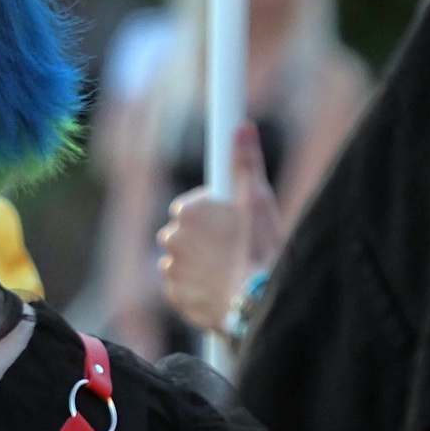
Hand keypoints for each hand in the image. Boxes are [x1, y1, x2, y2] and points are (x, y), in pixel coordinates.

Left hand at [156, 123, 283, 335]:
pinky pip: (183, 285)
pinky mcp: (175, 297)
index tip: (232, 222)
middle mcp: (171, 238)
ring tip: (229, 268)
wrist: (256, 303)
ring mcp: (171, 270)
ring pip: (184, 258)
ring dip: (200, 261)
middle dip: (206, 236)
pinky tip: (219, 285)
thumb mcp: (257, 200)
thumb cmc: (258, 250)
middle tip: (235, 246)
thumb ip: (245, 163)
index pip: (194, 205)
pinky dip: (197, 285)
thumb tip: (240, 127)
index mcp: (187, 211)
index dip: (216, 212)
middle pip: (187, 231)